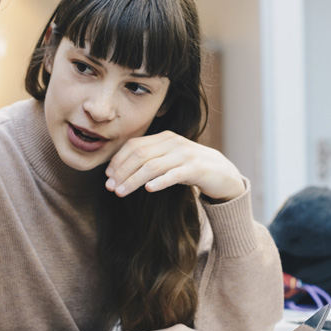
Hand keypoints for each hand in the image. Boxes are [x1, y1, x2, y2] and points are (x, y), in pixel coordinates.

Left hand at [105, 131, 245, 201]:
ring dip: (134, 180)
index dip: (118, 160)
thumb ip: (150, 159)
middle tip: (110, 187)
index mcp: (165, 138)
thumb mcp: (169, 159)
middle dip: (122, 172)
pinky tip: (148, 189)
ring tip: (121, 192)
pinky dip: (159, 181)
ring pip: (152, 166)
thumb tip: (119, 170)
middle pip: (140, 155)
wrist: (223, 173)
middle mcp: (174, 143)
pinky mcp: (196, 169)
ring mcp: (185, 155)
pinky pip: (174, 175)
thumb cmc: (191, 168)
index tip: (107, 176)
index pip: (134, 145)